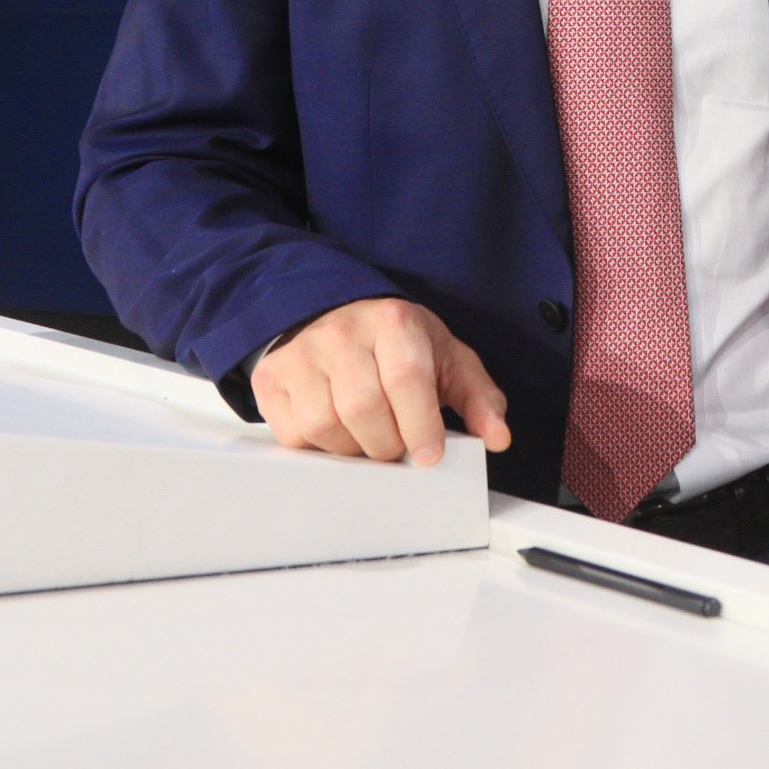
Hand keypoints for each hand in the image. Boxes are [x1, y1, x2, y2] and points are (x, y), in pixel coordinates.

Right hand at [251, 297, 512, 467]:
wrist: (334, 312)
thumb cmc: (397, 343)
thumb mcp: (446, 359)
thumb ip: (478, 398)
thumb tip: (497, 438)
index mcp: (393, 323)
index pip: (405, 380)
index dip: (419, 426)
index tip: (428, 455)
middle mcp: (342, 333)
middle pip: (363, 410)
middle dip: (387, 444)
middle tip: (397, 446)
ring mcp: (301, 354)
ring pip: (325, 427)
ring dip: (353, 449)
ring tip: (368, 437)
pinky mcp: (271, 378)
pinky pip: (293, 434)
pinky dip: (319, 448)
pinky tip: (337, 432)